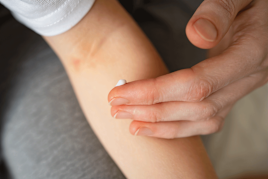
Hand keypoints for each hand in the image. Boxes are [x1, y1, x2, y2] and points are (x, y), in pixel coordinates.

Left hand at [108, 0, 267, 138]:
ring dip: (164, 126)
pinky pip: (207, 119)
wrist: (266, 18)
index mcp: (250, 52)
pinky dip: (180, 127)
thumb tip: (197, 35)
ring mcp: (241, 88)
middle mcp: (248, 77)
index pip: (197, 83)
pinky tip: (157, 126)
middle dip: (152, 110)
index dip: (156, 92)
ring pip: (202, 120)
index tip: (122, 93)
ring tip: (132, 125)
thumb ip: (220, 11)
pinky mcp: (232, 93)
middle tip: (116, 109)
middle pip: (195, 106)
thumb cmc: (252, 1)